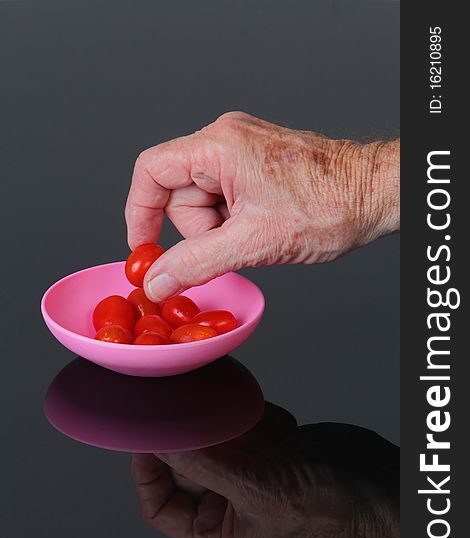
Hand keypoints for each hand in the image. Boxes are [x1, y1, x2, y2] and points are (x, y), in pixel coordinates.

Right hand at [125, 112, 399, 300]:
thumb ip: (196, 264)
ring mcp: (243, 150)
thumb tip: (157, 280)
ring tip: (259, 233)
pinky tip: (263, 226)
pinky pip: (225, 198)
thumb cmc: (329, 206)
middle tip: (236, 244)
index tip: (144, 247)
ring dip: (221, 229)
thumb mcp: (253, 243)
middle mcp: (227, 139)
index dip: (140, 212)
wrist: (374, 195)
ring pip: (203, 201)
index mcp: (219, 146)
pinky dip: (235, 222)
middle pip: (179, 193)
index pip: (151, 172)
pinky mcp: (256, 164)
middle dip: (200, 230)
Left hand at [130, 404, 398, 537]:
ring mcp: (242, 472)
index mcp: (215, 532)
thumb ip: (203, 464)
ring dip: (235, 429)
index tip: (147, 435)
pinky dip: (256, 420)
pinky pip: (239, 424)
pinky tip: (284, 434)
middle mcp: (223, 503)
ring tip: (267, 438)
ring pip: (212, 438)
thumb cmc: (322, 503)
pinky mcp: (260, 448)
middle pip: (183, 464)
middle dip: (198, 439)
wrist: (370, 480)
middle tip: (200, 413)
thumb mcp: (254, 487)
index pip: (159, 504)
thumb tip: (159, 441)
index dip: (147, 470)